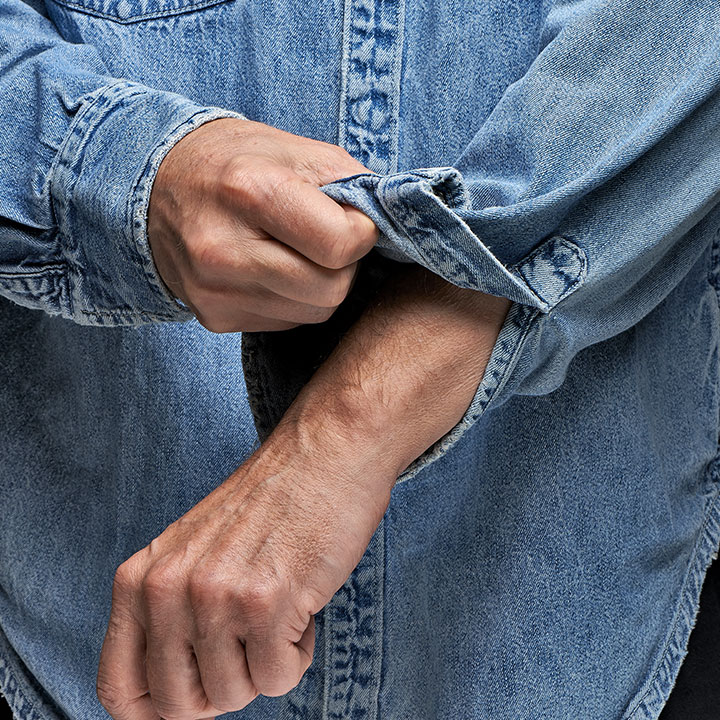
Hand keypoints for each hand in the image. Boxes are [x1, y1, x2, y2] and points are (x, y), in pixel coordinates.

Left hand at [96, 417, 394, 719]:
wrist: (323, 454)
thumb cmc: (268, 504)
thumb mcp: (192, 550)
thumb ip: (168, 612)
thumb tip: (174, 695)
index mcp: (141, 578)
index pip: (119, 688)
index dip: (159, 707)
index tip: (196, 692)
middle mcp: (169, 591)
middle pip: (179, 705)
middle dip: (222, 688)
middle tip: (250, 643)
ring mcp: (216, 598)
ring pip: (233, 696)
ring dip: (264, 665)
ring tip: (278, 609)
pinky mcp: (267, 603)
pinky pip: (278, 679)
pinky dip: (297, 654)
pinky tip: (301, 606)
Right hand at [147, 117, 378, 331]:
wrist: (153, 188)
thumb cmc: (232, 161)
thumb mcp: (292, 147)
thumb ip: (348, 181)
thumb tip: (389, 221)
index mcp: (248, 191)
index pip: (339, 245)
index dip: (360, 234)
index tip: (349, 219)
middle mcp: (225, 249)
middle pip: (330, 289)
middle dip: (342, 264)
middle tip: (325, 238)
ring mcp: (215, 290)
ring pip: (314, 312)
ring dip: (320, 285)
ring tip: (295, 251)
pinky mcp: (214, 317)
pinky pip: (286, 323)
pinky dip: (292, 299)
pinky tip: (270, 269)